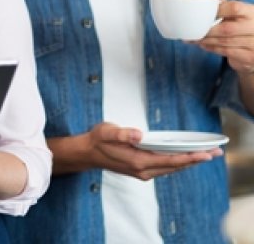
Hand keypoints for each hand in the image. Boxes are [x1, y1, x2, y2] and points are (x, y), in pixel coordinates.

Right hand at [59, 122, 221, 180]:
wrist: (87, 153)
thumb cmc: (98, 139)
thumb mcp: (107, 131)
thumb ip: (122, 133)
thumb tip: (138, 135)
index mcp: (137, 161)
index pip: (169, 160)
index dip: (189, 157)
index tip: (204, 154)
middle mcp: (143, 170)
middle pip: (175, 166)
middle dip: (195, 160)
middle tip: (215, 153)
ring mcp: (143, 172)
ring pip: (171, 169)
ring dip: (188, 162)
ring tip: (205, 155)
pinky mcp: (142, 171)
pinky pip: (165, 168)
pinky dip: (177, 163)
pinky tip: (185, 158)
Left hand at [196, 0, 253, 73]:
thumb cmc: (246, 24)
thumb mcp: (241, 12)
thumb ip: (227, 4)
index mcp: (252, 12)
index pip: (234, 8)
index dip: (217, 10)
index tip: (203, 13)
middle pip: (227, 29)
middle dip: (206, 31)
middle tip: (191, 31)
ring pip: (224, 42)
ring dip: (205, 41)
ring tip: (193, 39)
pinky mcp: (250, 56)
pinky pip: (227, 52)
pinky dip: (212, 48)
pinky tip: (204, 45)